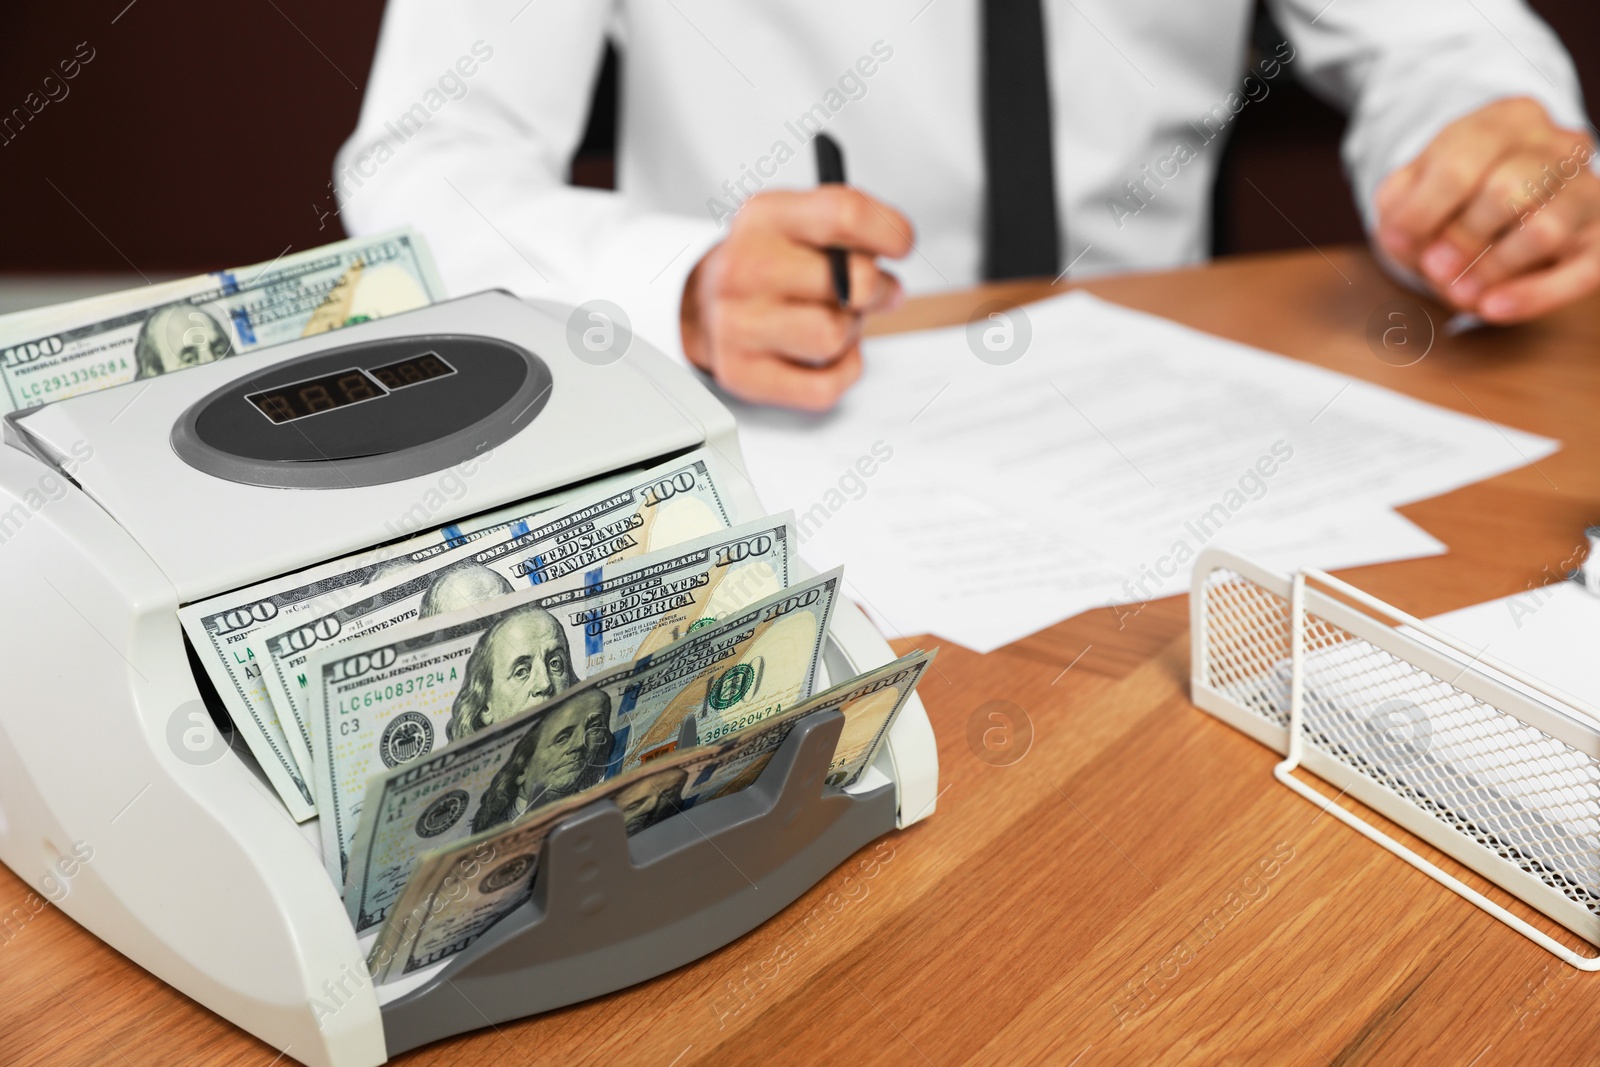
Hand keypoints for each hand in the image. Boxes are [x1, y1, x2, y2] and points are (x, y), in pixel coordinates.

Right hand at [681, 187, 912, 410]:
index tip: (901, 244)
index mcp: (764, 218)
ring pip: (835, 337)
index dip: (890, 231)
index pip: (845, 214)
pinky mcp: (742, 373)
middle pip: (854, 283)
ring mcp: (738, 324)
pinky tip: (826, 353)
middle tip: (869, 290)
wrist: (706, 303)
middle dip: (876, 289)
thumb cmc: (768, 264)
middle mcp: (744, 268)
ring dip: (851, 331)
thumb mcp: (800, 222)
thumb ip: (851, 236)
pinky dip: (841, 370)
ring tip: (834, 318)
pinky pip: (825, 387)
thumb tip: (889, 284)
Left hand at [1374, 97, 1599, 322]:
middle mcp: (1558, 146)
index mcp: (1508, 121)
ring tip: (1458, 292)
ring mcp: (1586, 190)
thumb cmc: (1449, 196)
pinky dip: (1534, 295)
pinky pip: (1582, 271)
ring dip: (1493, 268)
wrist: (1494, 212)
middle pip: (1509, 190)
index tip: (1397, 241)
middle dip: (1462, 238)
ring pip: (1547, 228)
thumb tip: (1400, 236)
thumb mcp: (1413, 189)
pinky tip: (1491, 309)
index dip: (1424, 208)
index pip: (1463, 160)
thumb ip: (1400, 205)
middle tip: (1434, 268)